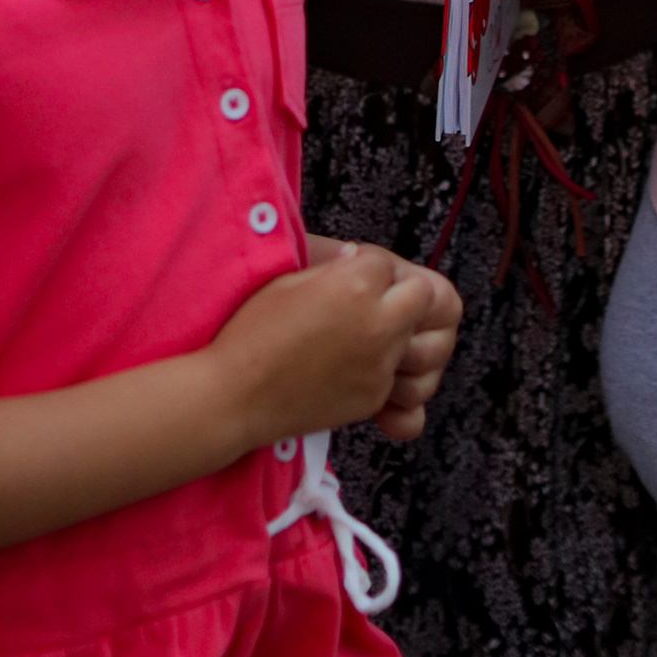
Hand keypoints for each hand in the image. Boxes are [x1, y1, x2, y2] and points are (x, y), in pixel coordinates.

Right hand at [210, 240, 462, 447]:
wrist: (235, 395)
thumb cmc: (253, 332)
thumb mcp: (290, 281)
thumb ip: (334, 267)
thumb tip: (356, 258)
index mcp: (355, 286)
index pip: (387, 264)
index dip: (367, 268)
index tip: (348, 276)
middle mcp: (377, 324)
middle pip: (421, 297)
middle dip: (400, 294)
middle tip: (370, 300)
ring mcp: (379, 365)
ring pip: (414, 337)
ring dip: (395, 330)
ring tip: (359, 333)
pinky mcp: (374, 398)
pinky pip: (396, 373)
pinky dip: (381, 365)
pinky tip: (347, 363)